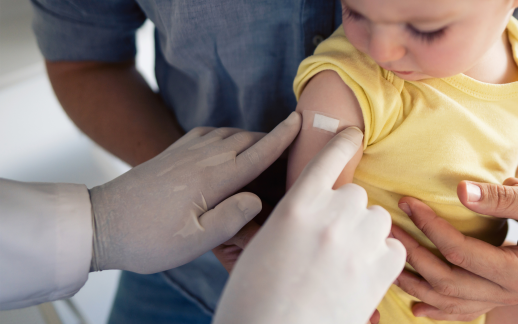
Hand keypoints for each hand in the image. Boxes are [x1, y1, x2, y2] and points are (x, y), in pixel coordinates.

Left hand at [87, 112, 300, 273]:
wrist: (99, 224)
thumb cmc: (147, 240)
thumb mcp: (193, 242)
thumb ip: (230, 220)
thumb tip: (256, 198)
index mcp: (212, 180)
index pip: (257, 154)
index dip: (282, 138)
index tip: (300, 121)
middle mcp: (200, 159)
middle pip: (246, 139)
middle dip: (271, 136)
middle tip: (292, 139)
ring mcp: (183, 153)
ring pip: (227, 134)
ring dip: (249, 135)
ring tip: (265, 143)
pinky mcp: (170, 154)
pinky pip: (205, 133)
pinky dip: (224, 133)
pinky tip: (224, 141)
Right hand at [213, 127, 405, 323]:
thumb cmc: (255, 299)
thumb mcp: (263, 248)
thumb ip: (293, 220)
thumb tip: (313, 211)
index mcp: (296, 207)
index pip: (328, 159)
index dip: (343, 143)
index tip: (354, 134)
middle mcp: (331, 216)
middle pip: (355, 194)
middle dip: (346, 211)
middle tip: (329, 242)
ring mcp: (359, 243)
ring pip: (377, 218)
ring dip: (366, 232)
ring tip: (344, 261)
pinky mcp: (381, 271)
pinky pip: (394, 248)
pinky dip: (382, 258)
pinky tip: (361, 276)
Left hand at [392, 181, 517, 320]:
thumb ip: (502, 199)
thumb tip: (459, 189)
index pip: (461, 252)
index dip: (431, 226)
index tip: (408, 202)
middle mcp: (508, 293)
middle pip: (447, 280)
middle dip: (413, 253)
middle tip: (389, 227)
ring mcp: (502, 299)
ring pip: (450, 300)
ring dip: (417, 283)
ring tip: (389, 261)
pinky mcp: (498, 297)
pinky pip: (463, 310)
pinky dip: (438, 309)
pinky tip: (416, 306)